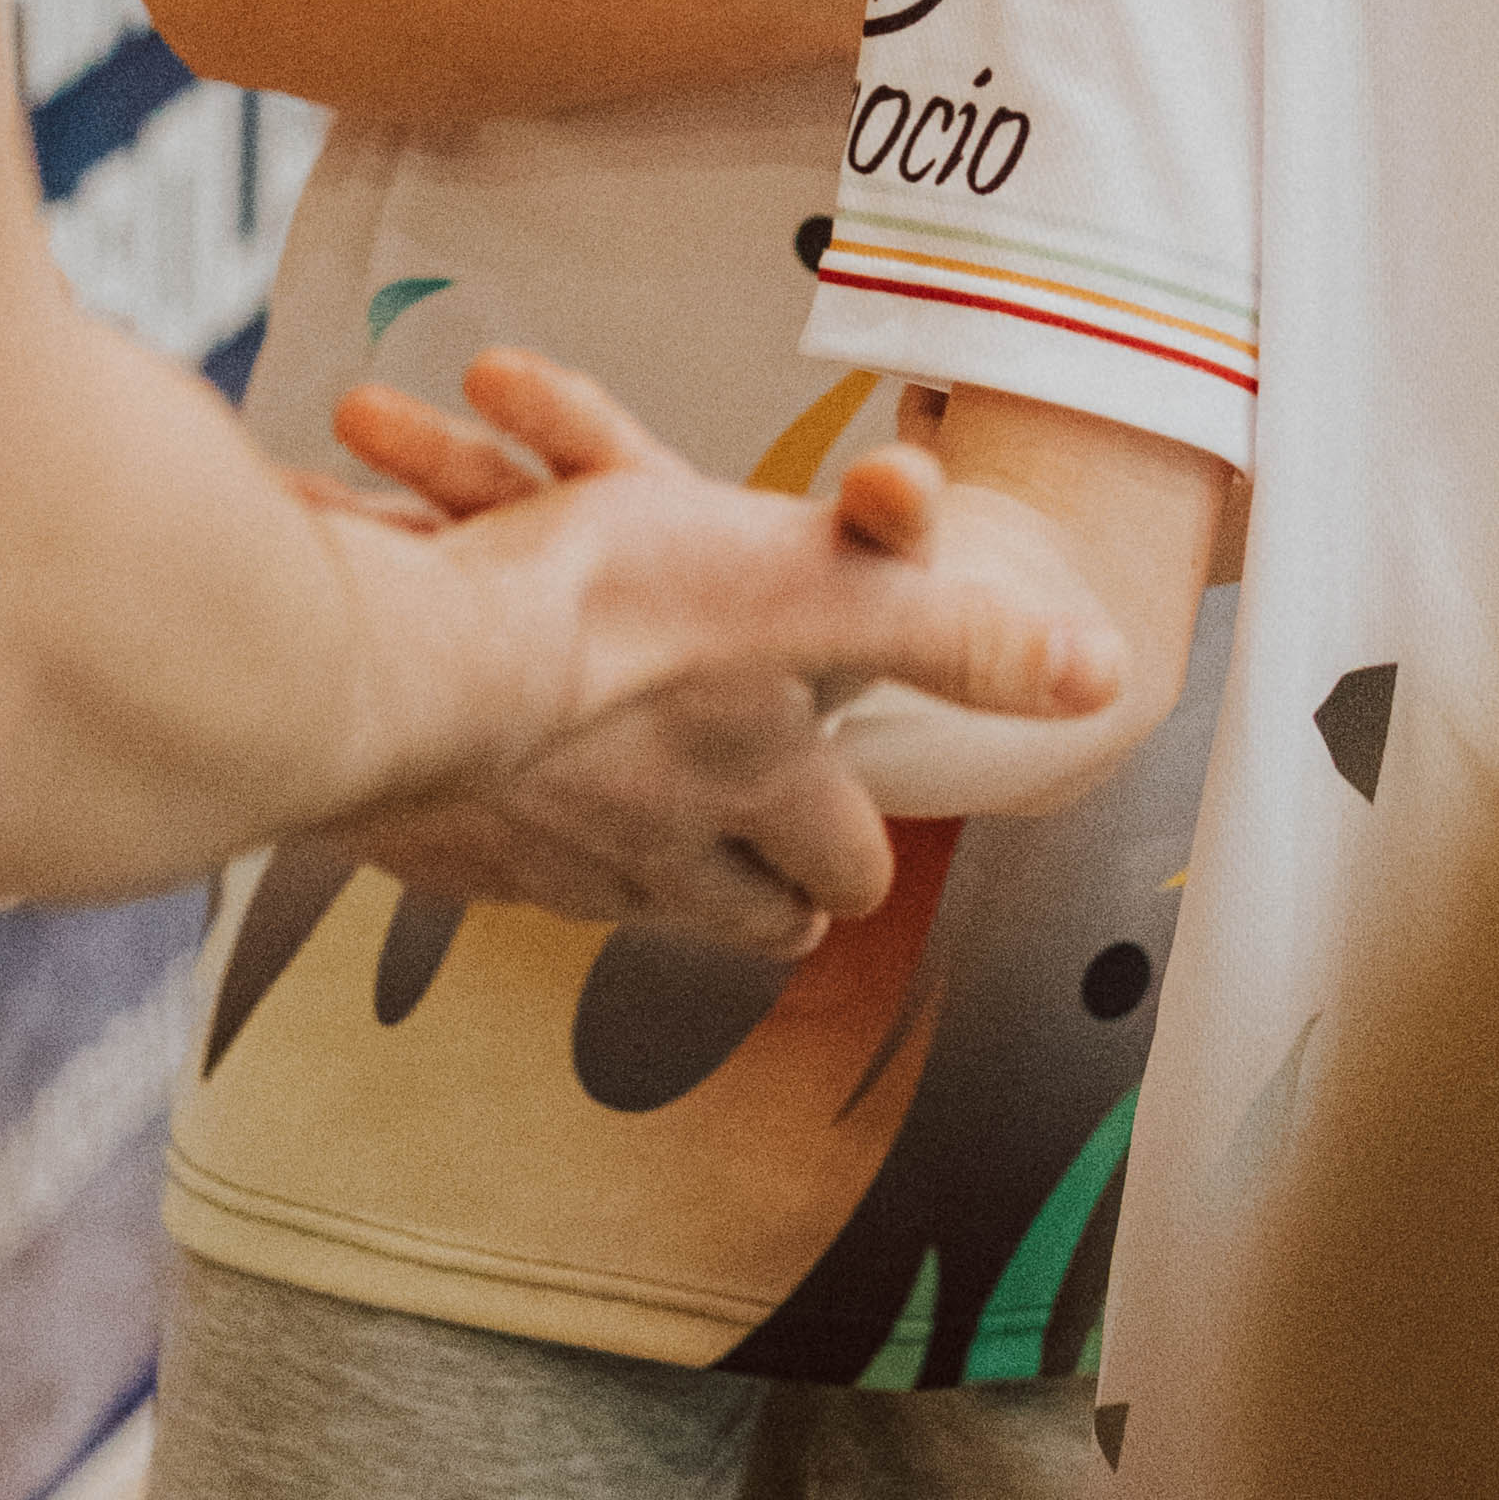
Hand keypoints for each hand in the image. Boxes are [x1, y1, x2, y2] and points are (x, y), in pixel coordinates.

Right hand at [327, 349, 1121, 952]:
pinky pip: (501, 865)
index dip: (858, 851)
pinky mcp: (438, 850)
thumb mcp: (811, 584)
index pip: (843, 860)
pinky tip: (506, 794)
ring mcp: (540, 863)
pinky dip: (520, 837)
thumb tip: (1103, 672)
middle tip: (775, 871)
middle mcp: (658, 851)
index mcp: (758, 789)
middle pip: (739, 915)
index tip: (858, 846)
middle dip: (765, 893)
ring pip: (622, 899)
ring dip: (648, 869)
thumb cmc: (606, 610)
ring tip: (652, 833)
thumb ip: (949, 629)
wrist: (395, 672)